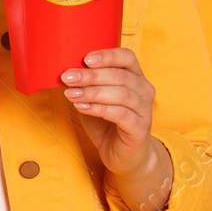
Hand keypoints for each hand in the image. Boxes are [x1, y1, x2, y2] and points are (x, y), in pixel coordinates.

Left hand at [60, 47, 155, 175]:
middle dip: (90, 76)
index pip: (127, 57)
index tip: (85, 59)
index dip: (107, 56)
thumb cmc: (107, 122)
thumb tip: (66, 72)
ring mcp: (145, 109)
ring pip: (121, 94)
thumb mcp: (94, 98)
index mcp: (136, 76)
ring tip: (71, 94)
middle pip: (120, 76)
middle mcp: (144, 90)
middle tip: (68, 77)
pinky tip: (82, 107)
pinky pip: (120, 114)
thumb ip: (86, 84)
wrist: (122, 154)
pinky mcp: (140, 128)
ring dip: (92, 92)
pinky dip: (99, 108)